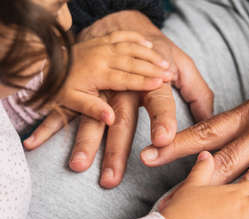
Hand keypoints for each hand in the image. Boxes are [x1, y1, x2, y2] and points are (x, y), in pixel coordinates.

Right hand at [24, 11, 213, 187]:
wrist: (127, 27)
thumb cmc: (160, 54)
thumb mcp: (184, 67)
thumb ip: (199, 94)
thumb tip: (210, 122)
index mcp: (153, 81)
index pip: (160, 102)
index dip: (163, 120)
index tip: (163, 141)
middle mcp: (126, 86)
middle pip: (122, 120)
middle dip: (117, 150)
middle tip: (112, 178)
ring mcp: (102, 88)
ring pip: (93, 117)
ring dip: (85, 142)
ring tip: (79, 166)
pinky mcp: (85, 88)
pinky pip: (67, 108)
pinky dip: (51, 124)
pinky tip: (37, 141)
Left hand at [48, 30, 171, 124]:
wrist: (47, 62)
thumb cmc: (60, 85)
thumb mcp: (71, 101)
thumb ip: (92, 109)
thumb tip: (111, 119)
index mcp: (97, 73)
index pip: (125, 78)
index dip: (143, 81)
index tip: (160, 83)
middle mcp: (102, 57)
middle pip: (132, 62)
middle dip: (153, 68)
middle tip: (169, 73)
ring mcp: (102, 46)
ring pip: (130, 48)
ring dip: (149, 54)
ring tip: (164, 61)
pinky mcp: (102, 40)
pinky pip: (122, 36)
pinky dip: (136, 38)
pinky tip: (148, 43)